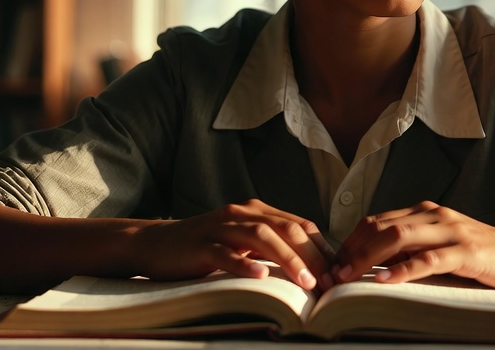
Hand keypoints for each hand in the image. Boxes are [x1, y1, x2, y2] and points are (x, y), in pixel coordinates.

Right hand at [135, 199, 333, 289]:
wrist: (156, 244)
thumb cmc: (206, 248)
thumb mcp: (242, 244)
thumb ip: (271, 248)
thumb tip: (310, 269)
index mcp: (257, 211)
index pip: (300, 225)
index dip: (322, 248)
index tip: (338, 273)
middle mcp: (242, 213)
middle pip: (286, 229)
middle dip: (312, 256)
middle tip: (329, 283)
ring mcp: (220, 227)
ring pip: (261, 237)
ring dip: (287, 259)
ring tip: (306, 282)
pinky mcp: (200, 245)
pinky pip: (225, 253)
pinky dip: (244, 264)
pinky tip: (260, 277)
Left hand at [331, 201, 494, 288]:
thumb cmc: (484, 256)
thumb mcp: (443, 248)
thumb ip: (413, 250)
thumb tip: (374, 265)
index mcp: (426, 212)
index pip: (376, 221)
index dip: (350, 241)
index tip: (333, 264)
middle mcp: (435, 215)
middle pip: (381, 226)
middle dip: (351, 250)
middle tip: (332, 274)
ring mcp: (451, 231)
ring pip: (398, 237)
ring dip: (367, 258)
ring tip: (348, 277)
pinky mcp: (467, 251)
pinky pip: (428, 258)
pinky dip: (403, 270)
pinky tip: (384, 281)